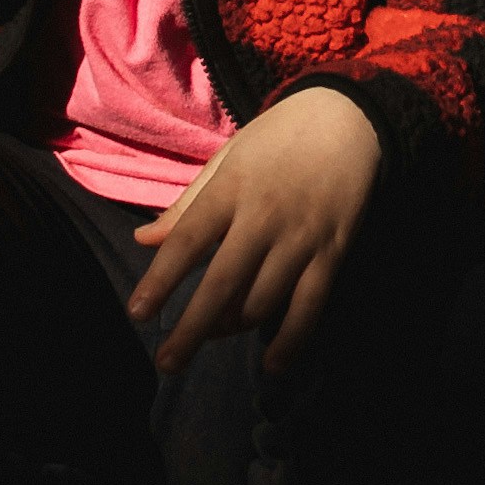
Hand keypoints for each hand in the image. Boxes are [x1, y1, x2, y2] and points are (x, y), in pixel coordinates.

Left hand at [132, 86, 380, 373]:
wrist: (347, 120)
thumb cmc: (277, 140)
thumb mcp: (226, 160)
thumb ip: (186, 204)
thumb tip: (144, 239)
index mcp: (231, 189)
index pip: (187, 241)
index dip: (161, 281)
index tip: (137, 314)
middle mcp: (264, 216)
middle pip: (222, 283)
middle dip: (191, 328)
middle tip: (167, 362)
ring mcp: (301, 237)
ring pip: (262, 301)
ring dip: (233, 328)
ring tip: (212, 335)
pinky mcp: (332, 252)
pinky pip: (310, 306)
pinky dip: (291, 340)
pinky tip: (272, 364)